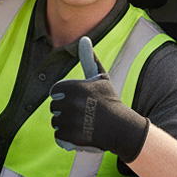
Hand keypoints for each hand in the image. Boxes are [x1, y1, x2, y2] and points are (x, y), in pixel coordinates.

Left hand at [49, 37, 149, 162]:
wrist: (122, 128)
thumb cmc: (110, 101)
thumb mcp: (101, 78)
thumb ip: (89, 59)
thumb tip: (84, 38)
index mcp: (76, 87)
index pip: (55, 91)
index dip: (65, 95)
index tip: (77, 100)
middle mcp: (72, 103)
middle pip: (54, 106)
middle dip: (64, 110)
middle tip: (80, 113)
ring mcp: (71, 121)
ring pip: (55, 121)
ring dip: (65, 123)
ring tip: (80, 123)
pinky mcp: (72, 137)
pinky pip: (58, 135)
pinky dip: (66, 137)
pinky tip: (79, 133)